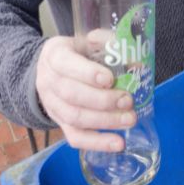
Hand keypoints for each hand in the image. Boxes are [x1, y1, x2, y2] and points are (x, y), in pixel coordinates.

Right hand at [35, 35, 136, 151]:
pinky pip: (75, 138)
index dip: (88, 73)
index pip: (66, 65)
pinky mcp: (60, 123)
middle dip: (102, 100)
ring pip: (75, 118)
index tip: (110, 79)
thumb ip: (107, 43)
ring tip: (129, 119)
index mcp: (54, 56)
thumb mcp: (86, 40)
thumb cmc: (75, 54)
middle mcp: (48, 81)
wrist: (50, 70)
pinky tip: (118, 143)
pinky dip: (97, 143)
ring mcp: (52, 105)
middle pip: (71, 95)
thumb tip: (135, 61)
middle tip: (128, 100)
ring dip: (105, 121)